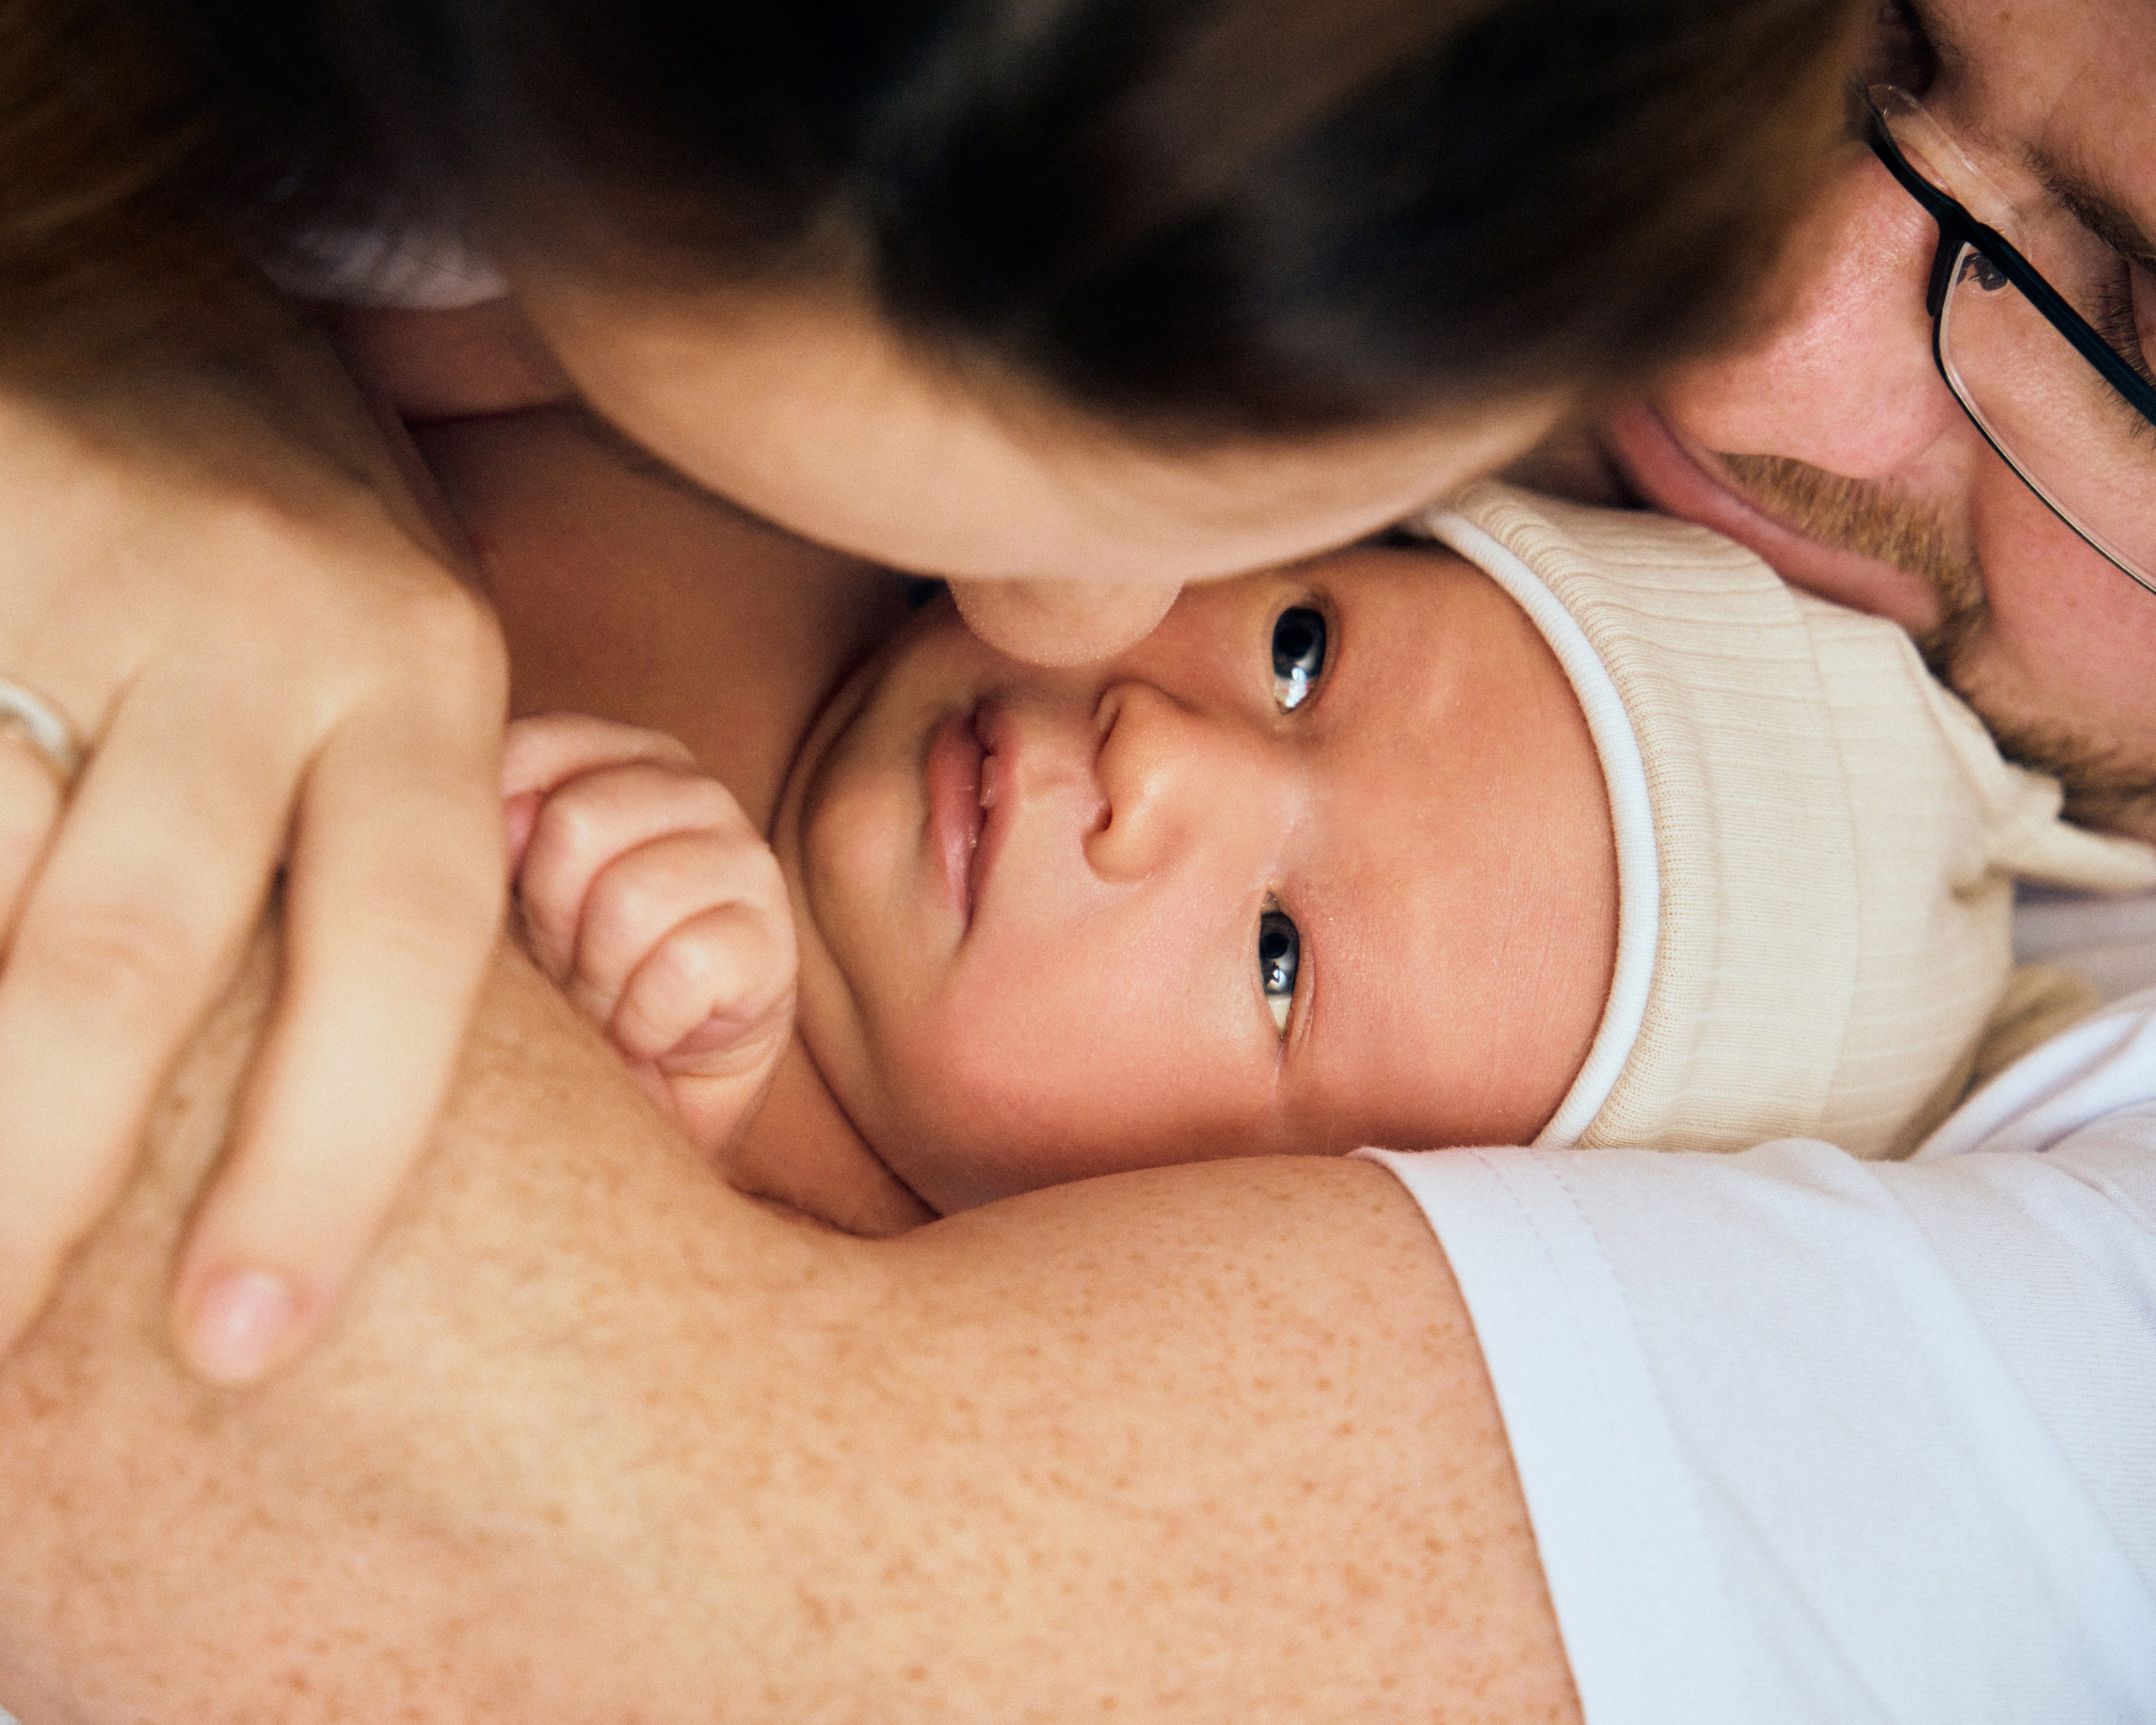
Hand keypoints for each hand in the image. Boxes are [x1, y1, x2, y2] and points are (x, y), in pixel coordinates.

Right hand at [0, 298, 508, 1385]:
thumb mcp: (399, 668)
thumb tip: (339, 1115)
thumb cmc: (292, 536)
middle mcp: (263, 626)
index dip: (331, 1157)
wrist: (137, 286)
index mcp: (422, 672)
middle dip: (40, 1176)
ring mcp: (69, 574)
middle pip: (133, 952)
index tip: (249, 1340)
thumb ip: (377, 855)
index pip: (404, 948)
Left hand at [505, 715, 795, 1157]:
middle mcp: (692, 791)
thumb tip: (509, 819)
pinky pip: (681, 970)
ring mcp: (746, 863)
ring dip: (598, 980)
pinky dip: (645, 1023)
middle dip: (551, 921)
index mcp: (619, 758)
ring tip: (605, 1001)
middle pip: (576, 823)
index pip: (532, 753)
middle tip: (565, 966)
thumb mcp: (501, 897)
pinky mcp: (774, 946)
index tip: (511, 904)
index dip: (499, 849)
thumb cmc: (562, 982)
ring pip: (630, 899)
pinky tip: (651, 1030)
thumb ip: (492, 834)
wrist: (636, 1095)